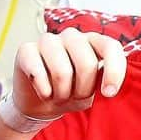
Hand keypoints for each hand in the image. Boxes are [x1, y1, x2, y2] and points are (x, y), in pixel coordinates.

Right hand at [12, 29, 127, 120]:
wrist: (42, 103)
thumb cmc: (73, 92)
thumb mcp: (96, 90)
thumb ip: (106, 82)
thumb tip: (110, 88)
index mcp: (94, 42)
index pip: (111, 47)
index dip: (114, 71)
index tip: (109, 93)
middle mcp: (73, 36)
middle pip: (87, 64)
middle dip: (83, 90)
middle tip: (76, 96)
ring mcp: (48, 40)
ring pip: (62, 71)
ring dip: (62, 93)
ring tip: (60, 95)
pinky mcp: (26, 49)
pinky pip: (37, 72)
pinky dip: (44, 91)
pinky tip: (45, 93)